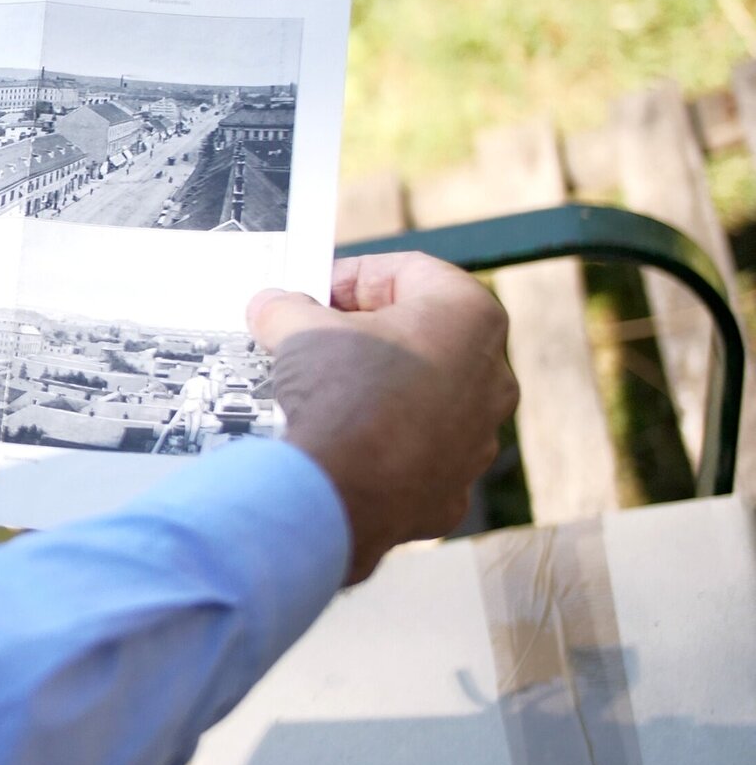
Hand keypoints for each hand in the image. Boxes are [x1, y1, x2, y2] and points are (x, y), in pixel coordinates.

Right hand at [248, 254, 519, 584]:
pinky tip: (339, 446)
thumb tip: (273, 307)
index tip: (311, 294)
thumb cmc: (339, 394)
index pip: (407, 273)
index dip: (350, 278)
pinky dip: (381, 446)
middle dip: (366, 335)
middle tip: (315, 341)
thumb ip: (287, 307)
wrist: (340, 492)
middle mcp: (492, 374)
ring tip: (322, 395)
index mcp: (469, 316)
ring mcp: (479, 437)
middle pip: (421, 336)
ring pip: (423, 397)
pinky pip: (415, 454)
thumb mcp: (298, 326)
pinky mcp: (454, 489)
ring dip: (378, 390)